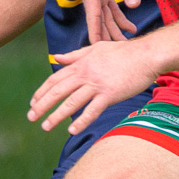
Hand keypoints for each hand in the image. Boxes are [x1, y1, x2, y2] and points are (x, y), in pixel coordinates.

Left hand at [27, 41, 158, 134]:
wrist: (147, 55)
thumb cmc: (123, 52)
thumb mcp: (95, 48)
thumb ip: (74, 55)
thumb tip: (55, 58)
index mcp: (80, 64)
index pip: (55, 79)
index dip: (42, 92)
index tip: (33, 103)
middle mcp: (85, 74)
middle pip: (58, 91)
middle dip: (42, 105)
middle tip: (31, 117)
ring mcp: (97, 84)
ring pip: (72, 102)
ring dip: (56, 115)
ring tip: (45, 127)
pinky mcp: (110, 94)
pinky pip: (93, 110)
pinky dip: (81, 120)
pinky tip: (72, 130)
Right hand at [81, 0, 140, 43]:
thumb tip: (134, 5)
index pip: (92, 16)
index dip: (95, 33)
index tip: (96, 48)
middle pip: (98, 19)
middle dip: (107, 35)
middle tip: (117, 51)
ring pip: (104, 15)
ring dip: (114, 28)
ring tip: (126, 41)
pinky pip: (109, 7)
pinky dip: (118, 16)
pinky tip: (129, 25)